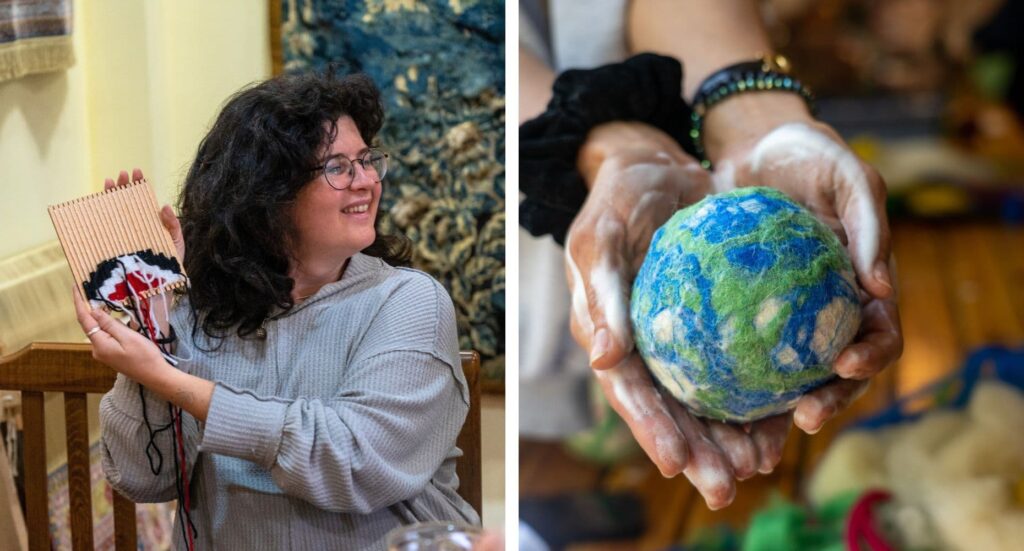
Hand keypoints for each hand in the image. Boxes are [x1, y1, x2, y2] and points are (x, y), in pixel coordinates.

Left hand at [73, 285, 167, 381]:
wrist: (155, 375)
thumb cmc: (145, 357)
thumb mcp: (128, 337)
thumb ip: (109, 324)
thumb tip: (93, 311)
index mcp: (99, 344)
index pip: (84, 319)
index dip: (79, 302)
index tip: (76, 286)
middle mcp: (97, 349)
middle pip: (89, 324)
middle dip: (88, 306)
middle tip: (91, 288)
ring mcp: (102, 352)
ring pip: (97, 329)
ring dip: (99, 315)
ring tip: (104, 299)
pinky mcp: (109, 353)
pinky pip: (103, 335)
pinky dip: (105, 324)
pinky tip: (112, 317)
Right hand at [105, 168, 184, 261]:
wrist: (159, 287)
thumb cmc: (170, 265)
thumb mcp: (176, 243)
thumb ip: (173, 225)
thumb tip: (164, 205)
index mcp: (148, 224)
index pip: (140, 202)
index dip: (137, 186)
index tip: (135, 172)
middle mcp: (133, 228)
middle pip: (125, 204)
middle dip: (122, 187)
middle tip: (122, 174)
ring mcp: (122, 237)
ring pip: (112, 214)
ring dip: (110, 197)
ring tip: (110, 182)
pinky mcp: (112, 248)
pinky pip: (103, 232)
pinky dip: (98, 219)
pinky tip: (97, 206)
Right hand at [565, 122, 789, 508]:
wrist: (656, 167)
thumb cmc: (618, 201)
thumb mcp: (600, 239)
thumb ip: (601, 296)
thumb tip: (603, 359)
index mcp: (610, 337)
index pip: (629, 394)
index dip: (651, 431)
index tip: (677, 464)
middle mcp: (646, 348)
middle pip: (672, 410)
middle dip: (698, 454)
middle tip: (726, 488)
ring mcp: (682, 339)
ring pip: (708, 397)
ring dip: (732, 437)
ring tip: (763, 466)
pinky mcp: (716, 323)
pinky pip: (740, 363)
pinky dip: (760, 391)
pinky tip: (791, 413)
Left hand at [704, 95, 903, 432]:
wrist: (755, 146)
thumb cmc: (811, 155)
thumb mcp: (848, 175)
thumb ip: (869, 224)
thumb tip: (883, 287)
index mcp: (866, 288)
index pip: (881, 336)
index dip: (871, 359)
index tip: (844, 366)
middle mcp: (831, 312)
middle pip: (837, 372)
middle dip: (828, 402)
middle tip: (802, 419)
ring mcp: (790, 317)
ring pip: (789, 373)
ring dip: (779, 408)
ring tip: (756, 428)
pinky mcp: (747, 315)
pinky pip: (740, 350)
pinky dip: (731, 375)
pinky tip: (707, 392)